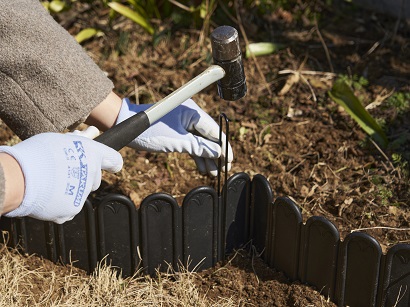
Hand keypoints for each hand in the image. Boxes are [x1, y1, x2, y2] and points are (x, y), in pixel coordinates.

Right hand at [0, 132, 122, 223]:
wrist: (20, 176)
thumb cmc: (35, 154)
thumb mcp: (58, 141)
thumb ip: (73, 149)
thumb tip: (75, 152)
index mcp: (92, 153)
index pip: (114, 159)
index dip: (112, 163)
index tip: (112, 166)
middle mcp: (92, 173)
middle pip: (96, 179)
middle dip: (85, 178)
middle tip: (64, 174)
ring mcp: (83, 192)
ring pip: (80, 193)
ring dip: (69, 190)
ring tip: (49, 184)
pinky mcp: (73, 209)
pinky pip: (69, 208)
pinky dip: (59, 205)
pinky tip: (47, 197)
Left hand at [116, 98, 232, 175]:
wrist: (127, 125)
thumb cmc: (150, 130)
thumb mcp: (177, 142)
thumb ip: (198, 147)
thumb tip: (218, 153)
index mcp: (193, 112)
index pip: (214, 130)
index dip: (223, 146)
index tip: (230, 159)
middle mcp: (191, 116)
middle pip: (209, 137)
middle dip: (216, 154)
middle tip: (223, 170)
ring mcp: (185, 123)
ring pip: (201, 142)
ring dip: (207, 157)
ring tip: (213, 173)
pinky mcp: (178, 131)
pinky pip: (192, 143)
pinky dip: (196, 155)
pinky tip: (202, 167)